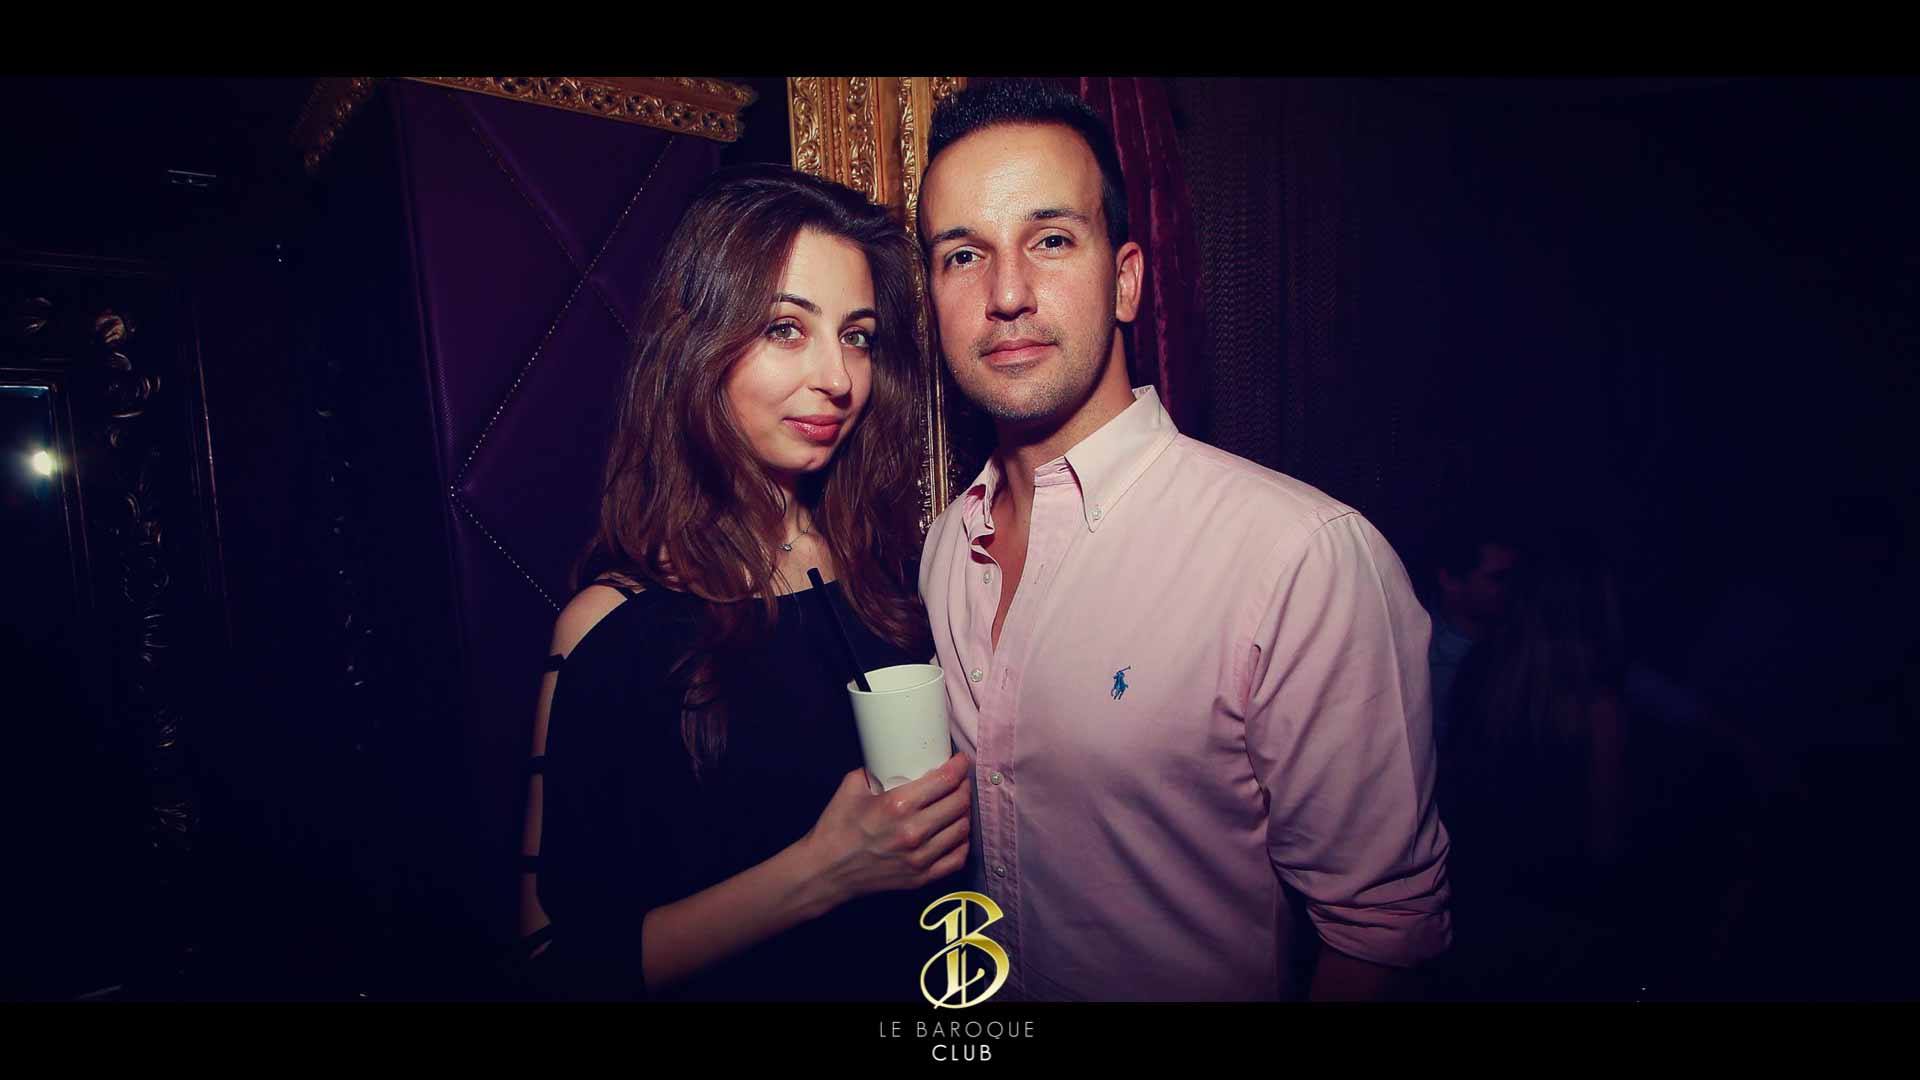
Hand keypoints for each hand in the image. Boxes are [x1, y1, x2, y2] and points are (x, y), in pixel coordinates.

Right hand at [800, 752, 972, 909]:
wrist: (825, 871)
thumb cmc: (836, 828)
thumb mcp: (851, 786)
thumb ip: (876, 769)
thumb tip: (895, 758)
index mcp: (897, 805)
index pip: (945, 781)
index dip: (959, 766)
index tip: (960, 761)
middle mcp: (913, 832)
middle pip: (959, 803)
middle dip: (964, 787)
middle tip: (959, 780)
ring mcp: (919, 858)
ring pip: (962, 829)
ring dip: (964, 813)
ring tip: (957, 804)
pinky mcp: (920, 878)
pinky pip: (957, 858)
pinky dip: (961, 842)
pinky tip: (954, 833)